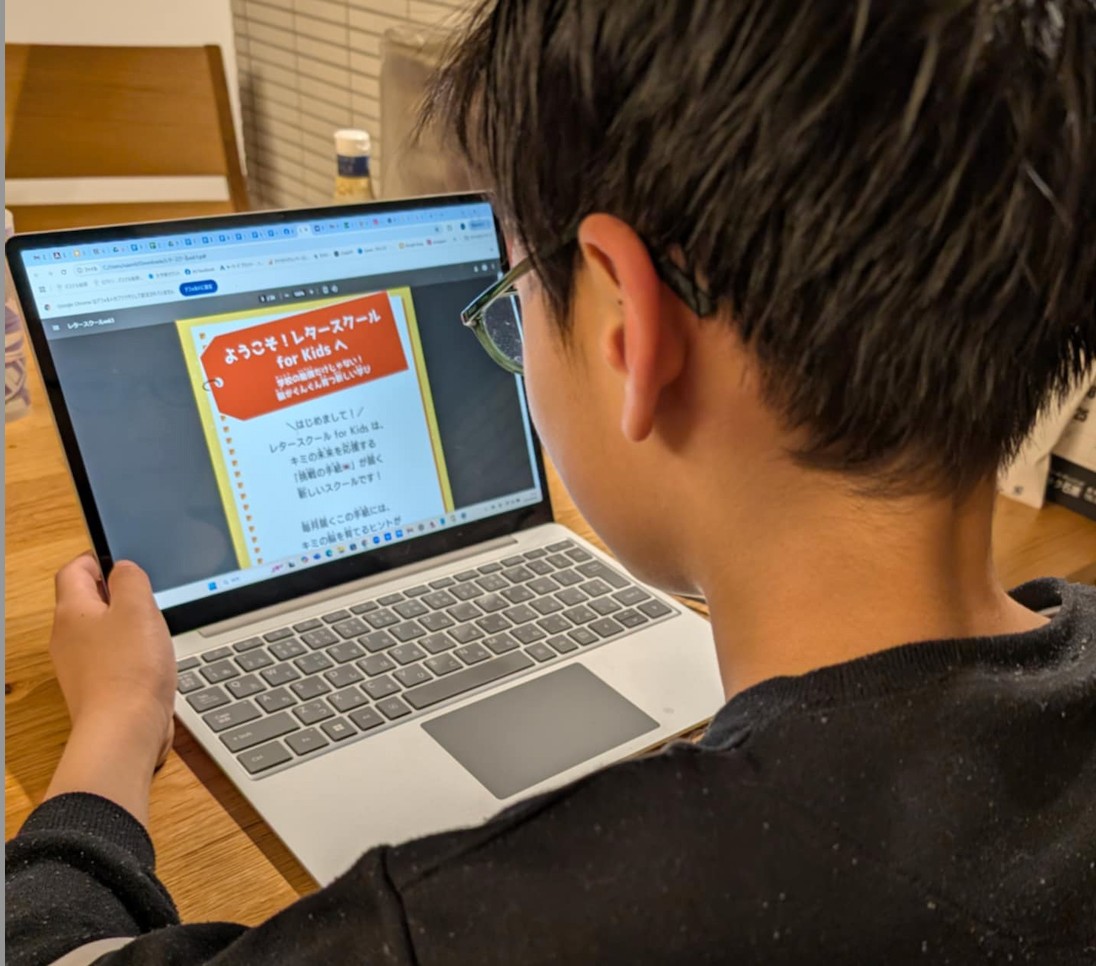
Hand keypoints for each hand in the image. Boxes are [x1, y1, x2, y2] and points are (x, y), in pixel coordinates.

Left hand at [50, 554, 175, 768]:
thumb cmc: (130, 669)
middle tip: (148, 595)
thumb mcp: (137, 607)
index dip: (99, 558)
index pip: (75, 569)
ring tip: (156, 630)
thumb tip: (124, 568)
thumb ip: (131, 578)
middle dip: (120, 593)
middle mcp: (69, 638)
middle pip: (89, 600)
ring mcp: (82, 665)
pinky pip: (114, 657)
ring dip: (130, 625)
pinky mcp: (100, 687)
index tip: (124, 558)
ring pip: (104, 630)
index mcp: (72, 612)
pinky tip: (155, 660)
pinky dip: (134, 652)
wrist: (125, 730)